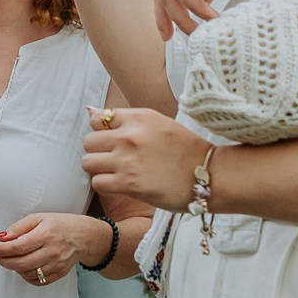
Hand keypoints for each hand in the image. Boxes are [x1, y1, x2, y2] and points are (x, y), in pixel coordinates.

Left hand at [0, 211, 101, 286]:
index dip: (2, 250)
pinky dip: (26, 276)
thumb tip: (2, 237)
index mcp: (46, 234)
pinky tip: (24, 267)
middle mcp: (52, 251)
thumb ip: (19, 227)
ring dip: (15, 268)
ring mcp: (57, 264)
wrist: (84, 236)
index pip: (18, 246)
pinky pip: (37, 281)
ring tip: (13, 259)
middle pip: (21, 263)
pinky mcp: (59, 273)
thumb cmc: (61, 225)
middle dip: (4, 261)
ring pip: (27, 273)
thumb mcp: (39, 218)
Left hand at [82, 106, 207, 212]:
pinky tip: (119, 185)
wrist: (209, 175)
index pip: (96, 119)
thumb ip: (126, 119)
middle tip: (113, 160)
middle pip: (88, 142)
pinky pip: (97, 182)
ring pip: (88, 162)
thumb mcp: (158, 123)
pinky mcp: (128, 184)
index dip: (101, 132)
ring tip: (115, 173)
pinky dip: (105, 185)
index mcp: (138, 117)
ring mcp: (127, 160)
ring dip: (99, 169)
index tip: (112, 142)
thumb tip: (90, 112)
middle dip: (98, 152)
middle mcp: (129, 136)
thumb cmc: (185, 150)